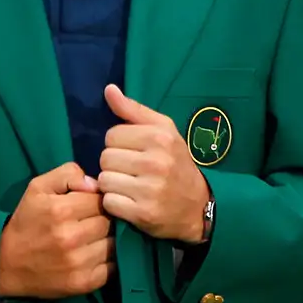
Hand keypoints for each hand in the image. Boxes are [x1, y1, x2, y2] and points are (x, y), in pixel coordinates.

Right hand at [0, 163, 112, 299]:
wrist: (5, 265)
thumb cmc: (25, 223)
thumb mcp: (38, 188)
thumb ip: (68, 174)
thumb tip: (96, 184)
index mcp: (61, 210)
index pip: (101, 199)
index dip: (96, 201)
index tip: (88, 207)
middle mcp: (71, 237)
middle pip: (109, 222)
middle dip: (102, 221)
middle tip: (88, 224)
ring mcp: (79, 263)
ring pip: (113, 244)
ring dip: (105, 241)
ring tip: (91, 241)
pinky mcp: (84, 283)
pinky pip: (112, 268)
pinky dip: (107, 262)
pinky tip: (92, 257)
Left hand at [96, 85, 211, 243]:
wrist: (198, 205)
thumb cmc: (176, 163)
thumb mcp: (163, 130)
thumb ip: (133, 110)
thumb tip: (108, 89)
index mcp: (160, 137)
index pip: (112, 135)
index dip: (119, 144)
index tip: (133, 153)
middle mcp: (156, 162)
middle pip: (105, 158)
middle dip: (114, 165)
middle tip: (131, 172)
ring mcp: (150, 189)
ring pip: (104, 180)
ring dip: (112, 185)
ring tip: (129, 186)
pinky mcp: (143, 213)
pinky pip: (109, 202)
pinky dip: (115, 204)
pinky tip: (129, 202)